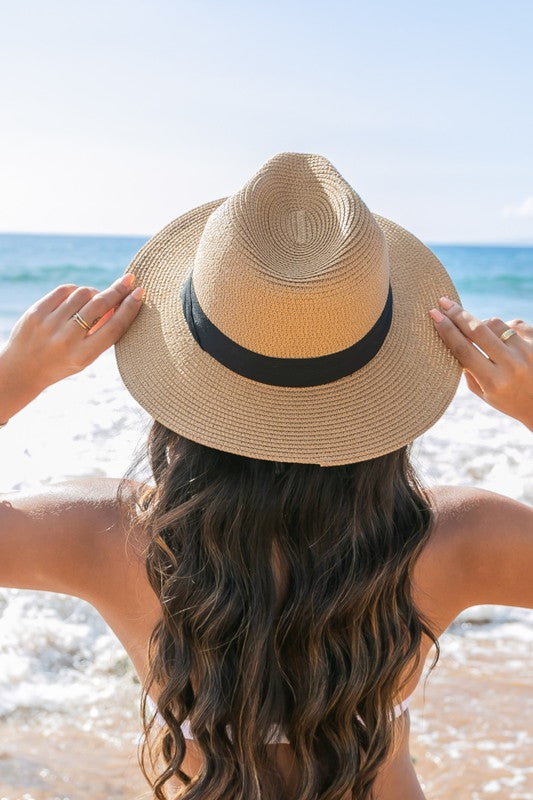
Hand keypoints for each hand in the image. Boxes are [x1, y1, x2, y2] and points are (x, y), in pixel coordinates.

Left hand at [0, 273, 143, 422]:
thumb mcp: (86, 357)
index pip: (114, 326)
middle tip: (129, 279)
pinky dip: (75, 291)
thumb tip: (121, 303)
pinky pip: (63, 290)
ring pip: (82, 294)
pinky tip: (77, 297)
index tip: (139, 293)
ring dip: (94, 293)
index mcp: (84, 355)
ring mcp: (49, 324)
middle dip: (117, 290)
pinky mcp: (36, 312)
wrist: (23, 369)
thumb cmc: (62, 362)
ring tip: (95, 299)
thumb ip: (102, 334)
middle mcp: (67, 339)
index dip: (129, 308)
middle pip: (100, 306)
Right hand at [429, 297, 532, 430]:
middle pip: (477, 330)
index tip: (434, 314)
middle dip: (457, 314)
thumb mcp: (484, 393)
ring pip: (495, 323)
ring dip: (482, 324)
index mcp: (493, 382)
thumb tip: (452, 338)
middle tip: (443, 302)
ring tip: (481, 335)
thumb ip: (468, 370)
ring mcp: (527, 351)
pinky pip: (514, 323)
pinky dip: (504, 328)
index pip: (463, 349)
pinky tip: (505, 341)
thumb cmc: (508, 399)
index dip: (446, 330)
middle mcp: (511, 365)